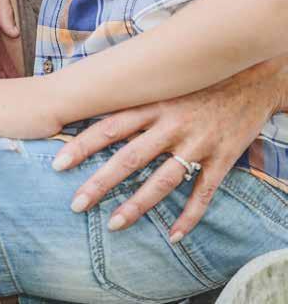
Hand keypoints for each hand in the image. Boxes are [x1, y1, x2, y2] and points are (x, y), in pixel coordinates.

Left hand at [53, 57, 286, 240]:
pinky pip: (204, 192)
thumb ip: (130, 95)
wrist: (252, 74)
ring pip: (163, 180)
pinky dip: (189, 216)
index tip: (57, 164)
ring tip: (114, 224)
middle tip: (76, 204)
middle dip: (100, 183)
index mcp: (151, 104)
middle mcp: (171, 124)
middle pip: (129, 158)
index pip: (108, 127)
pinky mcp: (223, 157)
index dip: (81, 146)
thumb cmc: (194, 79)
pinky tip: (173, 235)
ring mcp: (198, 142)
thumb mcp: (160, 80)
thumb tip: (86, 99)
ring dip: (137, 205)